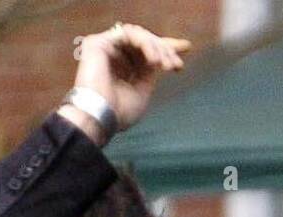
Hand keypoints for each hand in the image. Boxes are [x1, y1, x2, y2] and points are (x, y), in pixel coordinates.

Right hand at [67, 23, 189, 138]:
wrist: (100, 116)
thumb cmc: (118, 113)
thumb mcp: (142, 92)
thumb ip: (149, 74)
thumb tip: (162, 57)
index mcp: (120, 70)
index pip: (145, 53)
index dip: (166, 49)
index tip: (185, 50)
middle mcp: (112, 58)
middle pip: (145, 42)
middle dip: (164, 51)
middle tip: (174, 65)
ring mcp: (104, 49)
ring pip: (138, 36)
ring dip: (156, 48)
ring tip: (163, 64)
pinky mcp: (97, 43)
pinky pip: (128, 33)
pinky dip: (145, 43)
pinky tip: (153, 59)